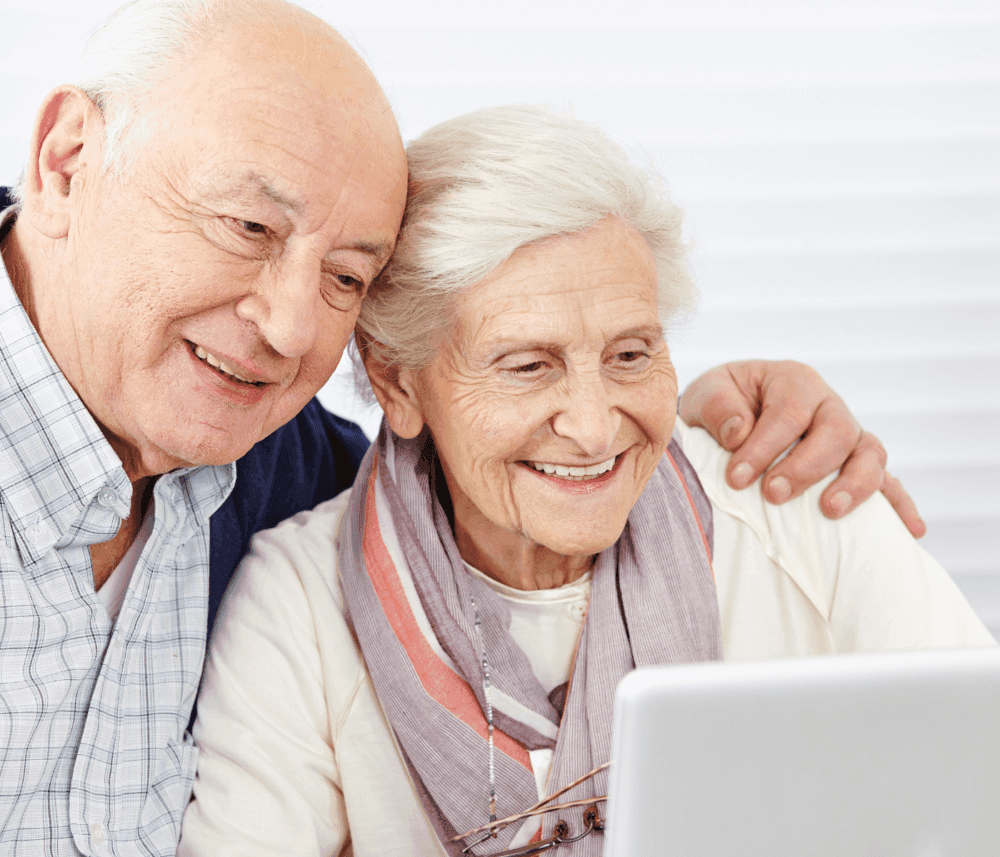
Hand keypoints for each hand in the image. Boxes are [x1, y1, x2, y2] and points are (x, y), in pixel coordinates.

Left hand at [679, 360, 925, 538]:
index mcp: (793, 381)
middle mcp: (828, 405)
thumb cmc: (720, 406)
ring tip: (829, 511)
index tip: (737, 477)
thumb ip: (718, 407)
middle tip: (774, 494)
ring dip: (854, 485)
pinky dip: (900, 504)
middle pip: (837, 432)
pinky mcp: (856, 465)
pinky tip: (910, 529)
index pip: (789, 412)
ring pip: (870, 454)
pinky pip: (888, 482)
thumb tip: (738, 432)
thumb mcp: (707, 394)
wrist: (728, 417)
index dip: (765, 446)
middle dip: (806, 467)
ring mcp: (849, 435)